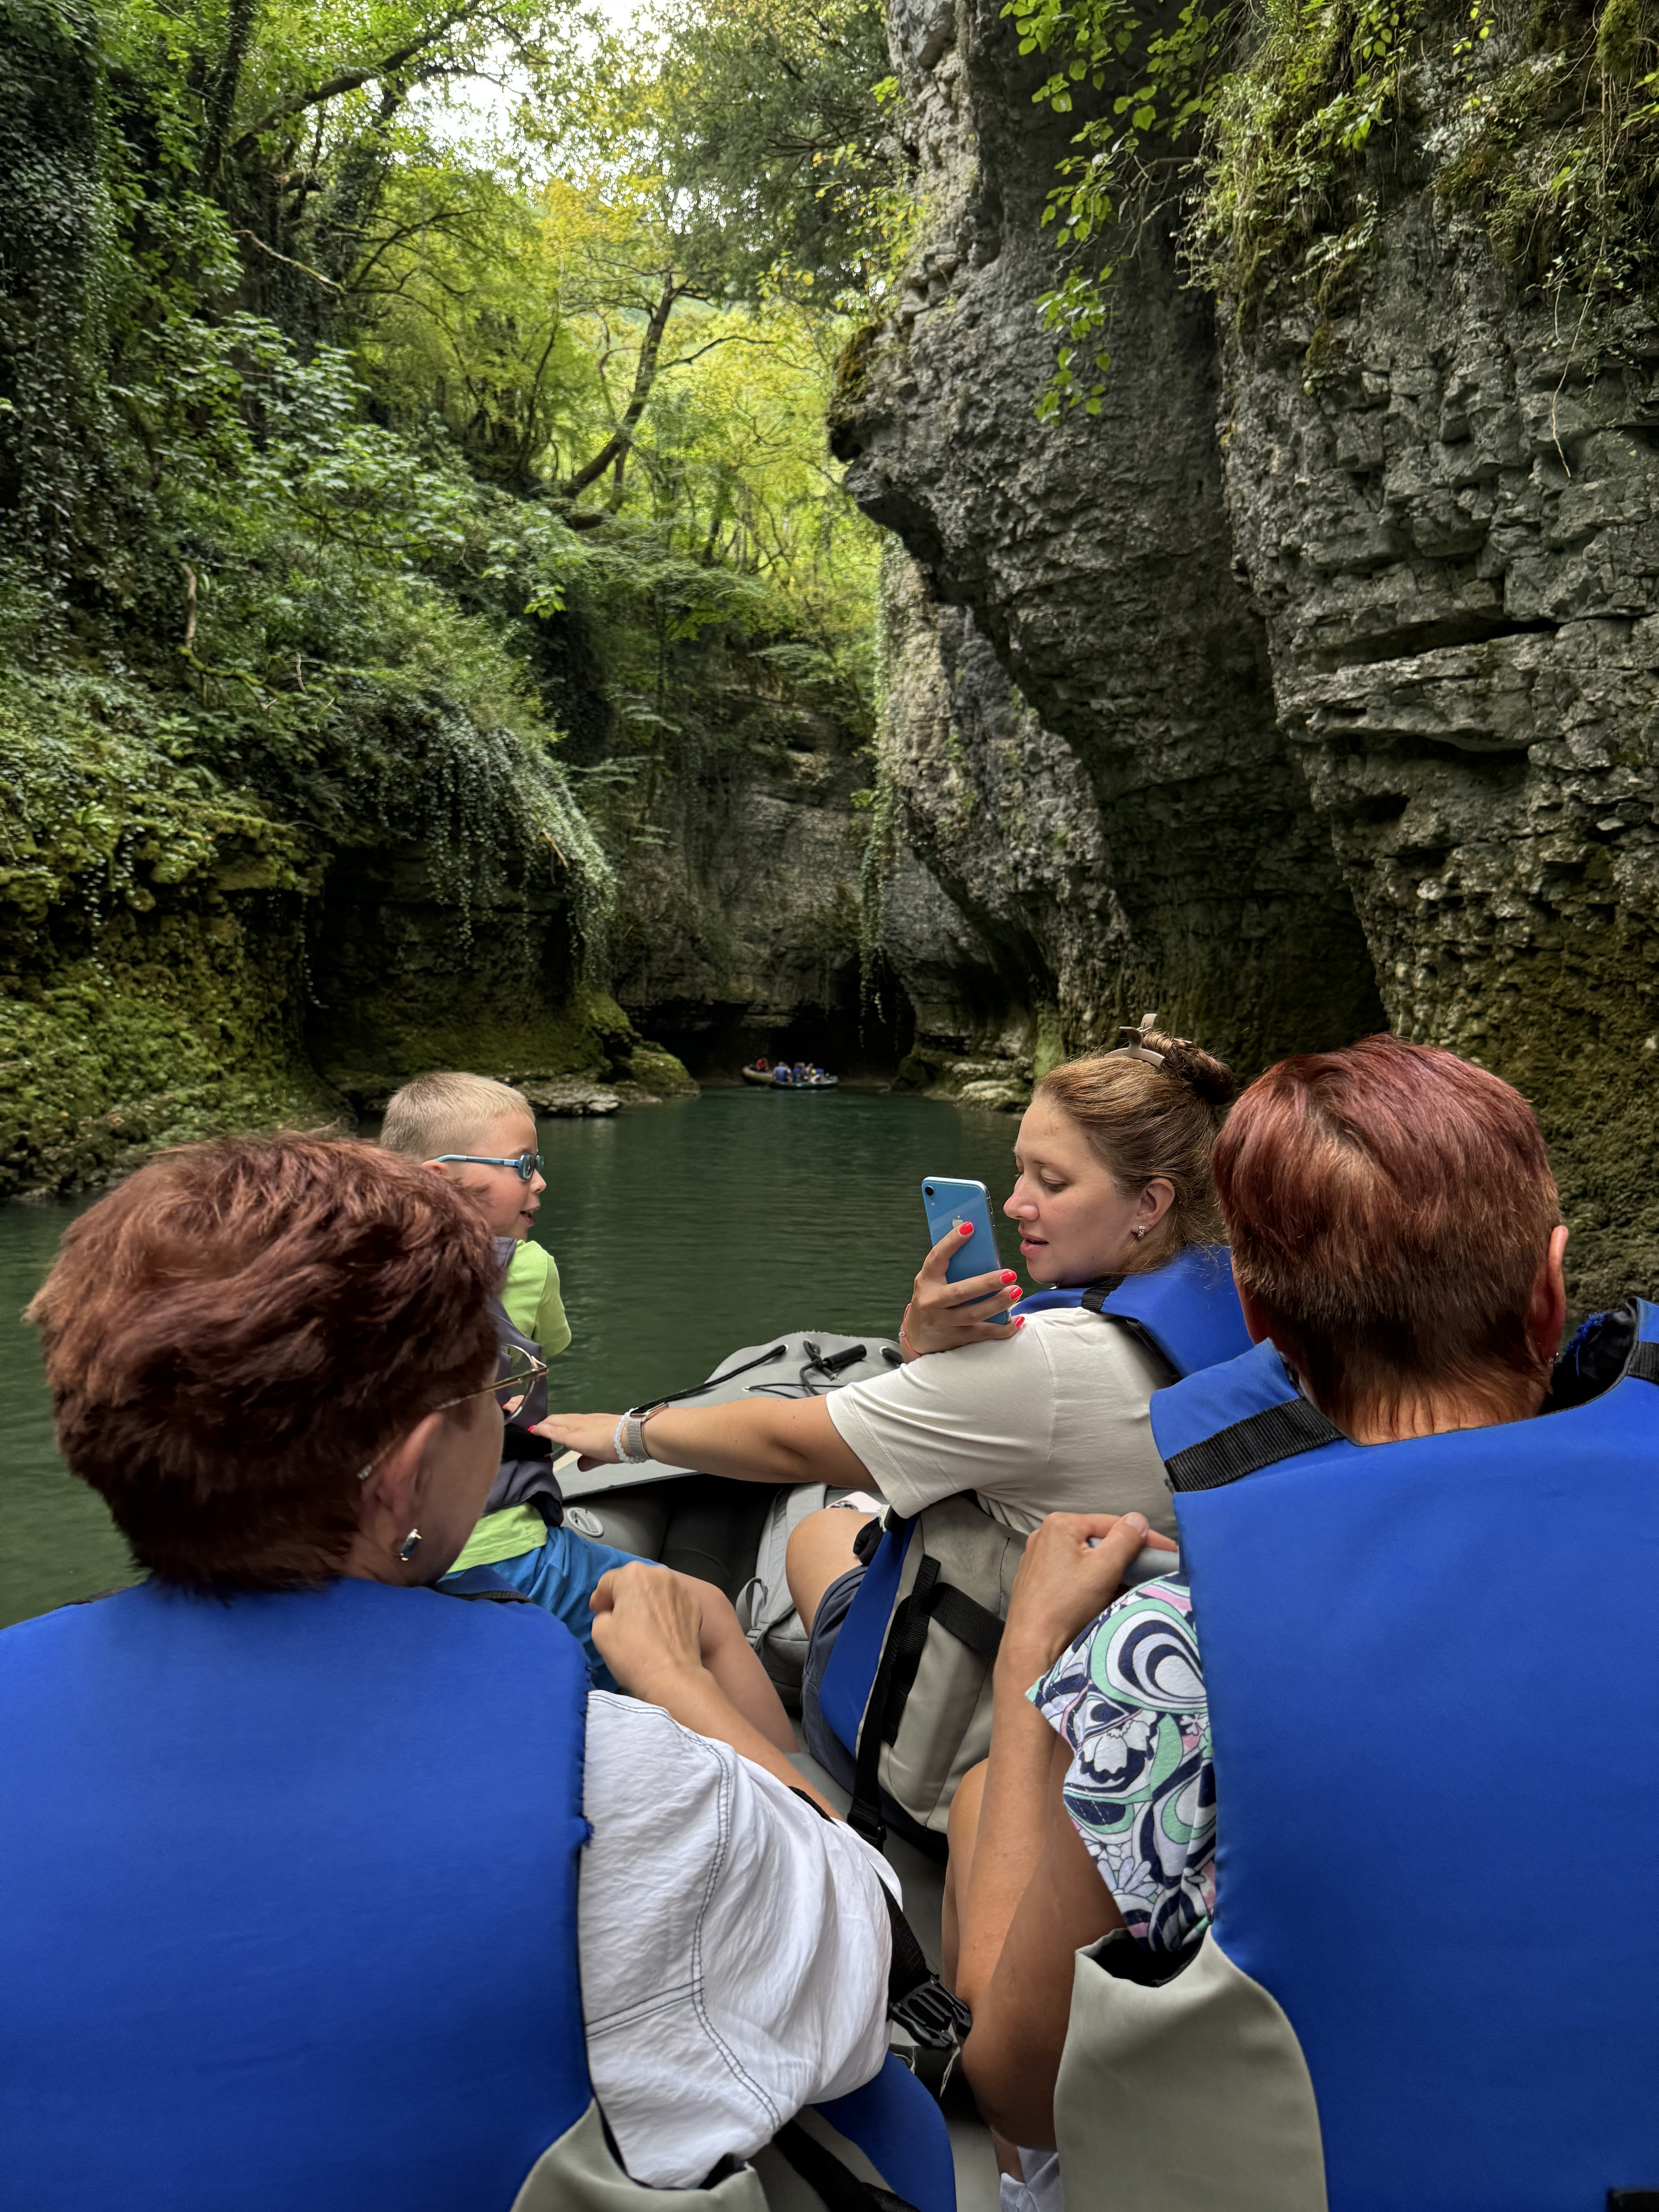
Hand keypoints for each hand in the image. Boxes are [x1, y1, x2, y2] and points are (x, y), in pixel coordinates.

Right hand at [534, 1411, 622, 1468]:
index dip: (539, 1430)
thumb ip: (587, 1461)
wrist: (630, 1433)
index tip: (531, 1431)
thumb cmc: (612, 1448)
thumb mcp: (598, 1459)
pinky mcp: (595, 1416)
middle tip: (537, 1427)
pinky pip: (575, 1416)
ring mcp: (585, 1418)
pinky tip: (570, 1422)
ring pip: (564, 1416)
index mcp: (572, 1435)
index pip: (550, 1430)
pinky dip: (567, 1419)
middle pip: (555, 1420)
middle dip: (544, 1423)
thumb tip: (581, 1465)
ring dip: (555, 1420)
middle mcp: (575, 1424)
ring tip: (551, 1424)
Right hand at [590, 1561, 705, 1697]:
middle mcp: (659, 1574)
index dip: (600, 1599)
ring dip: (646, 1601)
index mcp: (633, 1574)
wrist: (672, 1676)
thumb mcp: (600, 1631)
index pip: (607, 1582)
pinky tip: (660, 1629)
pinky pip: (672, 1602)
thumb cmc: (631, 1652)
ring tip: (641, 1623)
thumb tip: (612, 1613)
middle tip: (618, 1617)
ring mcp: (681, 1589)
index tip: (598, 1613)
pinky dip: (664, 1610)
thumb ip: (602, 1613)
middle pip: (634, 1581)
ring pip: (655, 1590)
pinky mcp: (695, 1605)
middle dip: (624, 1596)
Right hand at [902, 1224, 1023, 1356]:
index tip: (970, 1227)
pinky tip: (1018, 1320)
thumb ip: (950, 1267)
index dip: (951, 1242)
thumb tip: (980, 1246)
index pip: (937, 1257)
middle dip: (986, 1283)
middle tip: (1010, 1273)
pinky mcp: (956, 1337)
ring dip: (998, 1304)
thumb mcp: (932, 1281)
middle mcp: (932, 1302)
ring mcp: (944, 1322)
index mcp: (926, 1280)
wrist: (917, 1336)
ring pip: (973, 1314)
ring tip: (1016, 1292)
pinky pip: (983, 1334)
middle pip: (960, 1292)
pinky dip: (1002, 1329)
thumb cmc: (931, 1299)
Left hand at [999, 1512, 1177, 1680]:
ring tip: (1132, 1586)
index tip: (1168, 1552)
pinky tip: (1106, 1598)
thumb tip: (1138, 1520)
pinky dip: (1093, 1584)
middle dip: (1126, 1556)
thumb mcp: (1104, 1568)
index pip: (1112, 1524)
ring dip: (1111, 1572)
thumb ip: (1125, 1540)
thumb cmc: (1065, 1606)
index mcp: (1060, 1525)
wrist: (1032, 1645)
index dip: (1144, 1538)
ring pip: (1087, 1560)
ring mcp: (1040, 1561)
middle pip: (1099, 1542)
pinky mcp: (1039, 1583)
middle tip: (1153, 1570)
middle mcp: (1045, 1537)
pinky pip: (1074, 1576)